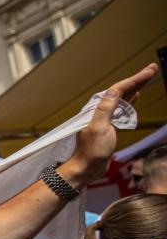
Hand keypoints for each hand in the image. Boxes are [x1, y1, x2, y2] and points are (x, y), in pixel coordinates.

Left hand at [61, 63, 158, 185]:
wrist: (86, 168)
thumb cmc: (91, 151)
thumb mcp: (99, 128)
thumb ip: (105, 109)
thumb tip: (113, 91)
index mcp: (97, 109)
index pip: (118, 89)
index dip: (135, 79)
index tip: (149, 71)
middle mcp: (100, 111)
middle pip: (121, 91)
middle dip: (137, 80)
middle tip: (152, 69)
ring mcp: (105, 118)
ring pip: (122, 99)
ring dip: (135, 88)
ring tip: (147, 78)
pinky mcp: (109, 126)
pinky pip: (121, 109)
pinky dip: (130, 101)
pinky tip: (136, 95)